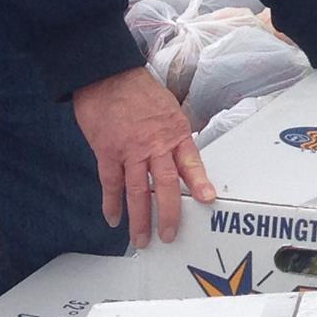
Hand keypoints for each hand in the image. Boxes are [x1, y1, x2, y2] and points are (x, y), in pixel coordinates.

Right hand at [72, 68, 214, 247]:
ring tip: (141, 240)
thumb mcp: (169, 109)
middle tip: (169, 235)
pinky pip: (111, 183)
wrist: (108, 77)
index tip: (208, 200)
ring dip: (139, 218)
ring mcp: (130, 150)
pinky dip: (112, 203)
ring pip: (137, 191)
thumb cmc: (139, 91)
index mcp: (175, 133)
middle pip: (165, 184)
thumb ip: (174, 135)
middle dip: (168, 213)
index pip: (191, 162)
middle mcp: (155, 144)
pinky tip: (114, 219)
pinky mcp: (107, 152)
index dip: (200, 183)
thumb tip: (180, 156)